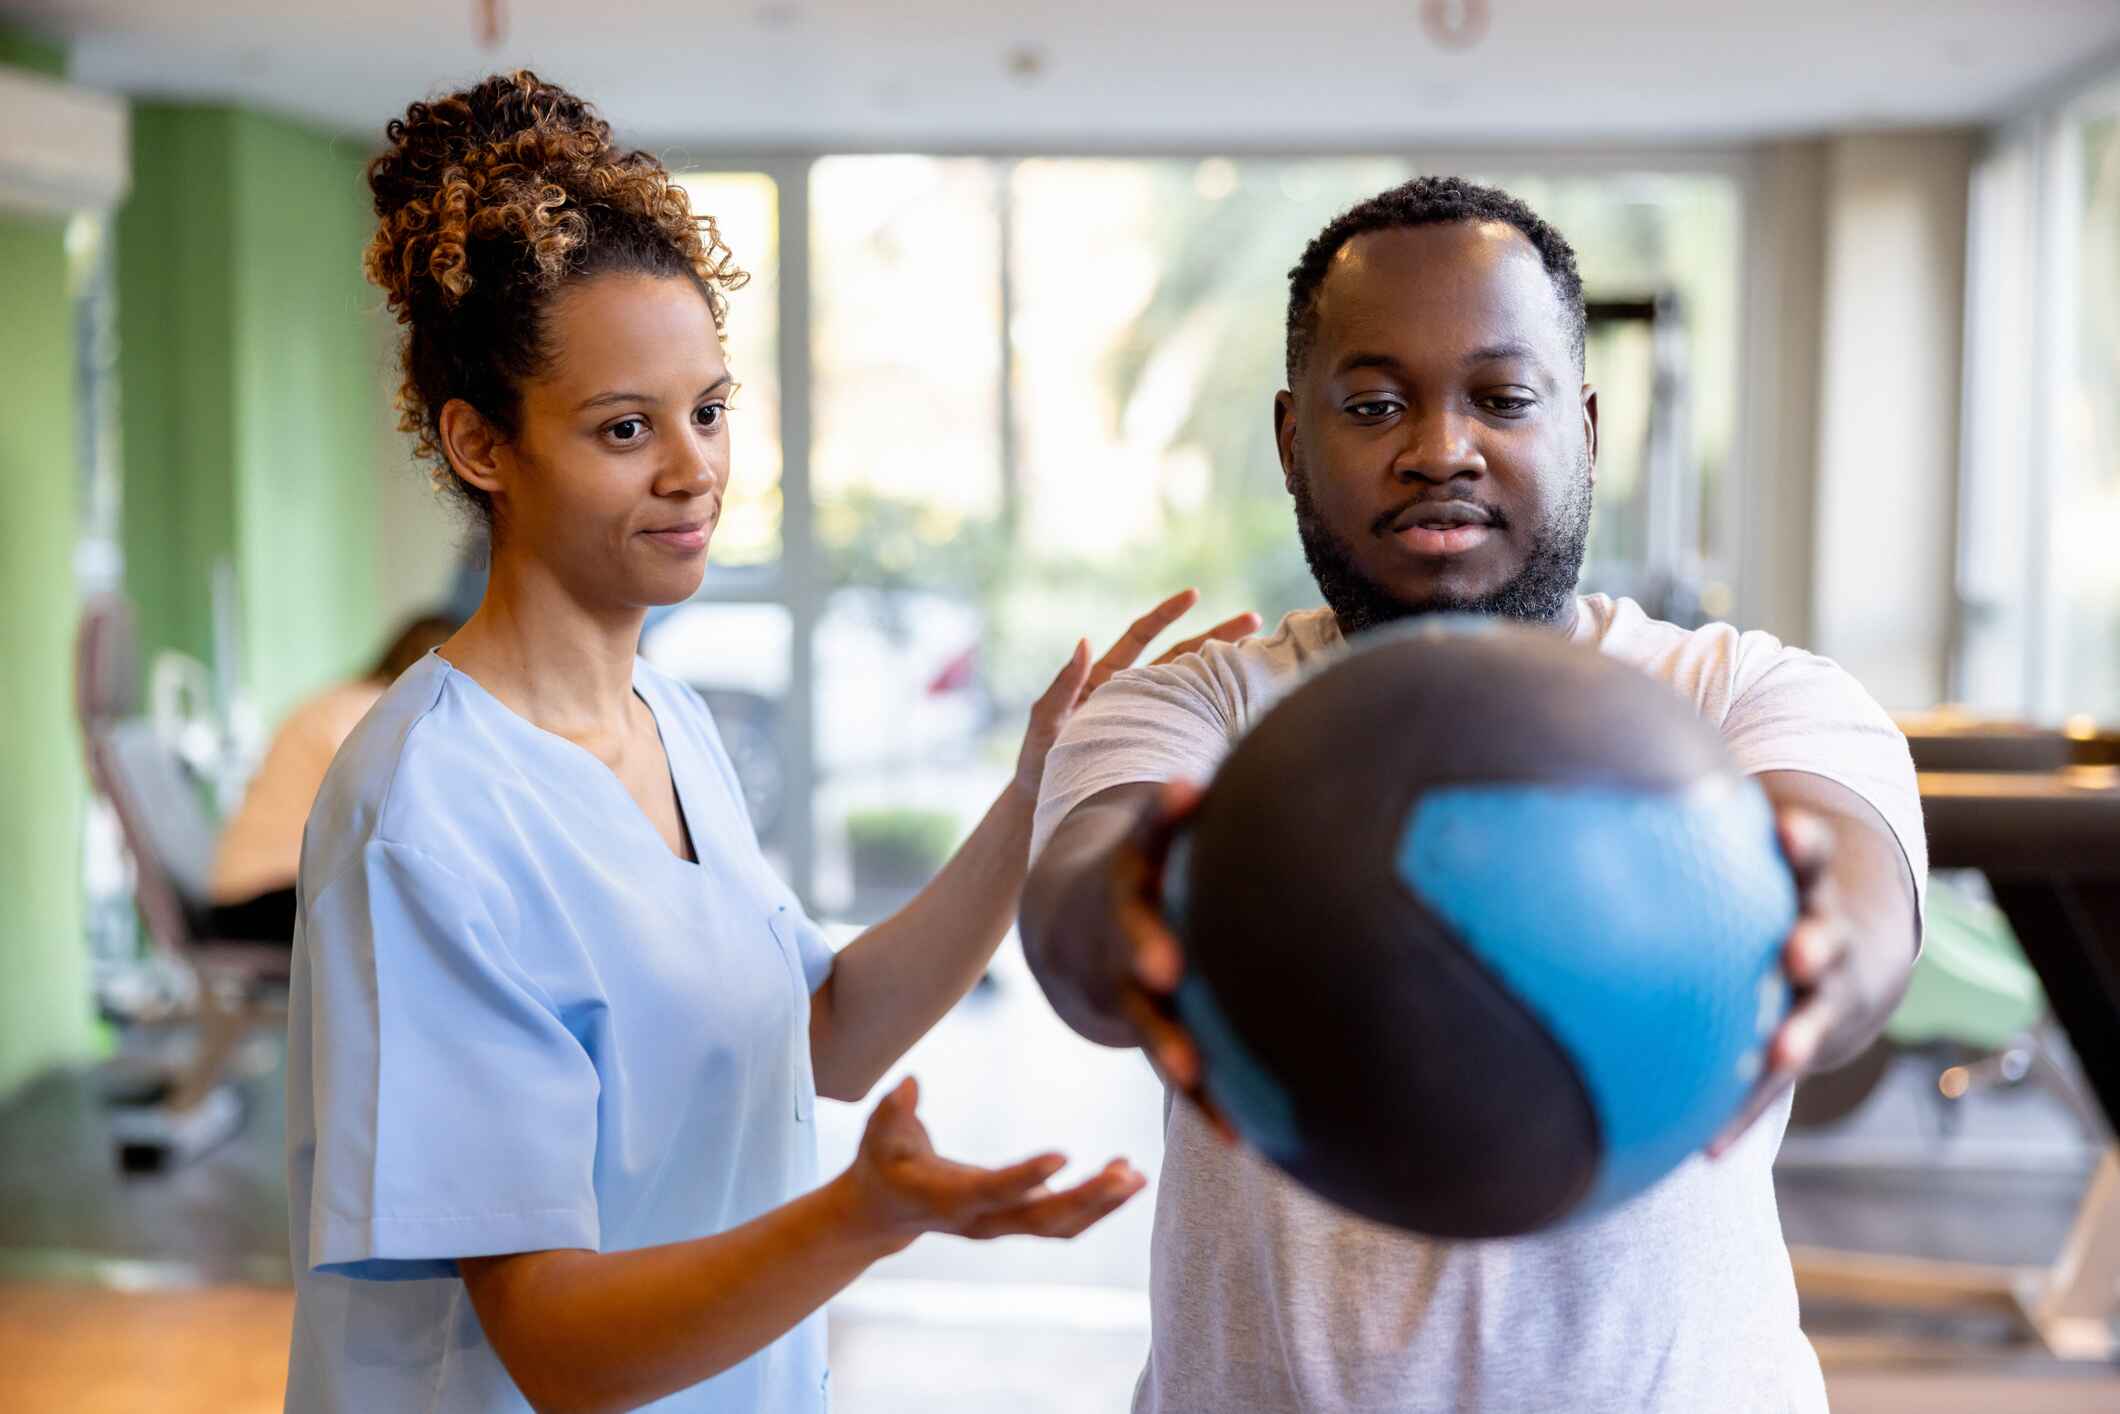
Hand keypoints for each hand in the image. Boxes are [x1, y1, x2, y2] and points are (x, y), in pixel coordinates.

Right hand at [840, 1076, 1144, 1252]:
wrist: (882, 1213)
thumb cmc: (881, 1164)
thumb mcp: (876, 1136)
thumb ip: (891, 1111)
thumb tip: (909, 1085)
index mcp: (946, 1200)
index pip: (992, 1192)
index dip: (1025, 1177)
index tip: (1063, 1155)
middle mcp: (980, 1221)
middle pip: (1041, 1219)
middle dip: (1087, 1199)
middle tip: (1126, 1173)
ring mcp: (1001, 1225)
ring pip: (1060, 1226)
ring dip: (1102, 1204)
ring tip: (1136, 1175)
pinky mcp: (1016, 1219)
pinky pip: (1064, 1221)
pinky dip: (1098, 1203)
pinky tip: (1126, 1176)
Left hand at [1012, 589, 1261, 796]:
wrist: (1050, 805)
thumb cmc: (1041, 764)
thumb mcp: (1045, 722)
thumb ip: (1062, 686)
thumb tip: (1085, 642)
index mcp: (1107, 679)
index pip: (1143, 636)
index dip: (1167, 614)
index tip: (1194, 594)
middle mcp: (1135, 693)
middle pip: (1182, 655)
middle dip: (1217, 634)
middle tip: (1254, 620)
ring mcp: (1151, 719)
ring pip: (1194, 687)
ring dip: (1224, 671)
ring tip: (1262, 656)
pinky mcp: (1162, 746)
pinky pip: (1193, 725)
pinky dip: (1218, 714)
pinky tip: (1247, 708)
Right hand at [1104, 781, 1238, 1144]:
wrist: (1077, 923)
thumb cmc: (1162, 869)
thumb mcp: (1174, 833)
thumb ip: (1233, 805)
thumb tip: (1345, 753)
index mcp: (1139, 866)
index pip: (1148, 830)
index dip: (1166, 811)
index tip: (1186, 789)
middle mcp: (1127, 922)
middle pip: (1132, 934)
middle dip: (1146, 945)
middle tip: (1166, 964)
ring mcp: (1128, 981)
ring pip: (1144, 1018)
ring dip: (1168, 1044)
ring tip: (1193, 1072)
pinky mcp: (1147, 1028)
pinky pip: (1177, 1070)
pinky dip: (1208, 1102)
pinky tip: (1244, 1139)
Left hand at [1707, 807, 1859, 1156]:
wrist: (1849, 966)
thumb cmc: (1763, 896)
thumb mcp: (1746, 857)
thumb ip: (1685, 830)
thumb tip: (1586, 780)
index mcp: (1804, 885)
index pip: (1809, 854)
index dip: (1802, 842)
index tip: (1786, 828)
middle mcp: (1820, 940)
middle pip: (1825, 934)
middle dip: (1814, 940)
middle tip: (1798, 948)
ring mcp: (1820, 999)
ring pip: (1817, 1016)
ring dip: (1801, 1034)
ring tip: (1784, 1051)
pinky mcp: (1803, 1050)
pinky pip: (1770, 1088)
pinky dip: (1739, 1113)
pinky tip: (1703, 1150)